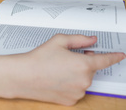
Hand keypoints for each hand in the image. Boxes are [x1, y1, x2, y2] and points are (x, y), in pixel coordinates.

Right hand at [11, 34, 125, 104]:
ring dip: (77, 73)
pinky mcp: (71, 101)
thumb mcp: (60, 41)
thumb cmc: (40, 58)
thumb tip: (92, 41)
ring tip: (58, 67)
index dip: (114, 56)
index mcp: (84, 65)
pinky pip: (76, 89)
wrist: (25, 76)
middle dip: (83, 61)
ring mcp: (78, 93)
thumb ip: (79, 39)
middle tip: (68, 56)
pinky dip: (71, 83)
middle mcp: (84, 81)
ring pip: (83, 80)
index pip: (105, 60)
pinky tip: (57, 77)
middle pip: (91, 68)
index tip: (120, 55)